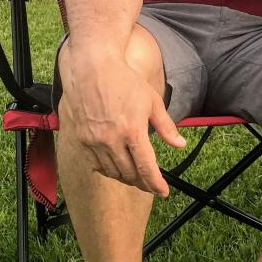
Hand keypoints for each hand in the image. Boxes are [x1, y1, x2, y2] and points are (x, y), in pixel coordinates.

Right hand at [58, 52, 183, 194]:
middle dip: (142, 182)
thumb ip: (166, 127)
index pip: (146, 167)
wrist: (92, 68)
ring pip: (111, 172)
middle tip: (151, 184)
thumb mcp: (152, 102)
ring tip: (136, 178)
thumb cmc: (125, 81)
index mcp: (132, 131)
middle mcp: (111, 140)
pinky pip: (95, 164)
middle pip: (129, 173)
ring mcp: (93, 141)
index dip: (156, 183)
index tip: (163, 192)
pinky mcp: (81, 139)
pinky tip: (116, 168)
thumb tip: (180, 144)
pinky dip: (107, 170)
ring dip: (125, 178)